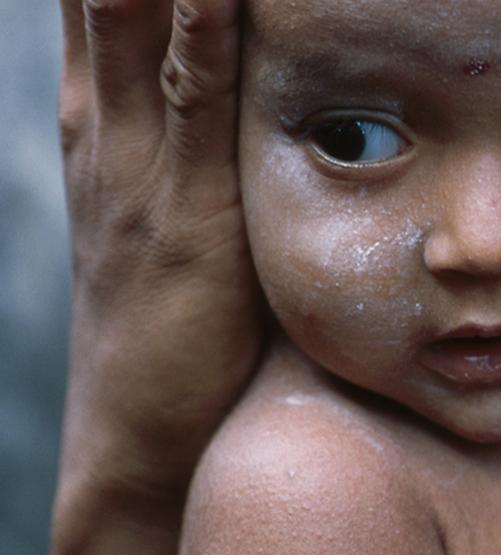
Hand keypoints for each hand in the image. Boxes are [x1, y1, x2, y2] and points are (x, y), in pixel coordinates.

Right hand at [48, 1, 259, 554]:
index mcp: (106, 110)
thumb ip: (198, 124)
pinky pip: (194, 97)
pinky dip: (202, 26)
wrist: (144, 423)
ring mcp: (138, 159)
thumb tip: (249, 60)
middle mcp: (107, 117)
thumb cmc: (178, 312)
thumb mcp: (173, 197)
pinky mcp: (185, 208)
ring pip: (139, 15)